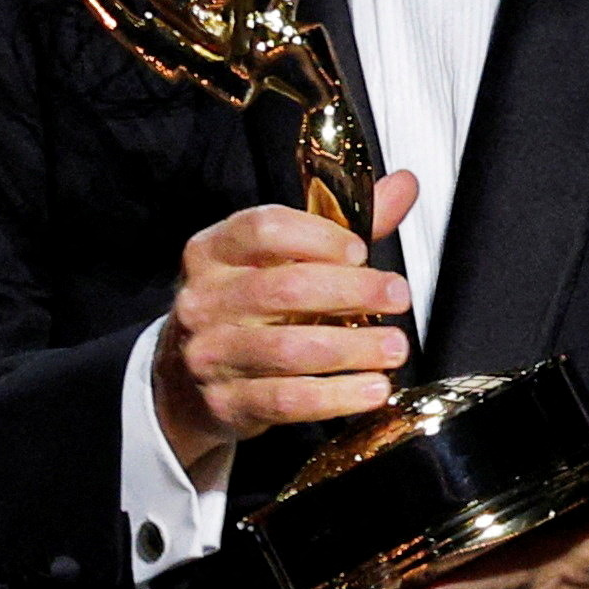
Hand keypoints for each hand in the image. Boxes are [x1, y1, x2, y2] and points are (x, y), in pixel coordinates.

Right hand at [153, 173, 418, 481]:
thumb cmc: (247, 308)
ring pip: (289, 349)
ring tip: (394, 347)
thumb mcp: (280, 261)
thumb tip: (404, 185)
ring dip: (353, 348)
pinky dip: (338, 396)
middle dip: (351, 291)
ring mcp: (210, 353)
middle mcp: (205, 299)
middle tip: (397, 296)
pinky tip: (372, 389)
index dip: (318, 236)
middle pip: (283, 289)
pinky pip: (287, 400)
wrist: (185, 380)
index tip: (360, 251)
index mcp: (213, 251)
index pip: (262, 229)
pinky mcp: (226, 403)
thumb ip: (340, 226)